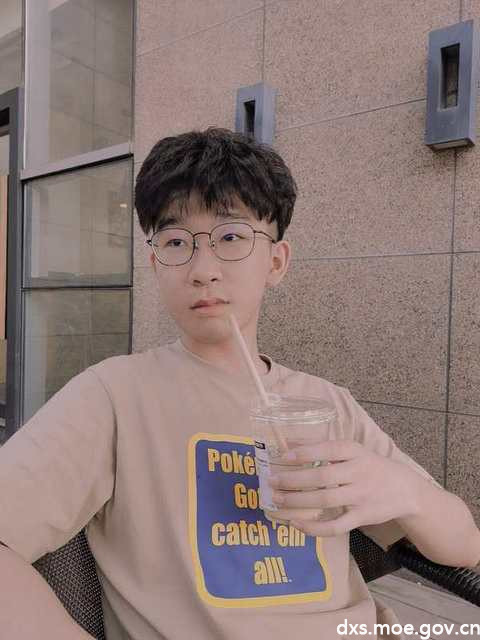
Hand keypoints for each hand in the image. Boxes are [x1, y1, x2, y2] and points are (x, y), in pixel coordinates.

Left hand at [268, 439, 421, 536]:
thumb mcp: (352, 450)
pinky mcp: (362, 517)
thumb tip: (288, 442)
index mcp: (354, 451)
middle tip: (272, 481)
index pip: (327, 449)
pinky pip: (336, 526)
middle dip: (294, 480)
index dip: (304, 453)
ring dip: (297, 501)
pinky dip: (314, 527)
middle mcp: (358, 472)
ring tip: (277, 499)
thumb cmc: (370, 466)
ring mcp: (360, 496)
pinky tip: (296, 524)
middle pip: (322, 477)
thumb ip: (322, 447)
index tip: (283, 457)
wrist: (406, 490)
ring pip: (325, 500)